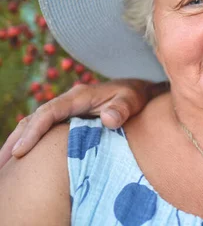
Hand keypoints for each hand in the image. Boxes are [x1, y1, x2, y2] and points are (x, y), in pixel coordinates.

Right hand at [0, 79, 165, 167]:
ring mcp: (66, 109)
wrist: (138, 90)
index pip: (49, 113)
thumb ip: (122, 108)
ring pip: (36, 123)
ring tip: (5, 164)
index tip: (21, 151)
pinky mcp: (68, 118)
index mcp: (78, 96)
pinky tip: (23, 158)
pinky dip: (31, 140)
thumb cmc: (134, 96)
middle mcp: (67, 101)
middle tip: (3, 163)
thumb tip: (108, 120)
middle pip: (35, 119)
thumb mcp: (131, 100)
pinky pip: (45, 128)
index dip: (34, 132)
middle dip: (17, 140)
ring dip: (19, 141)